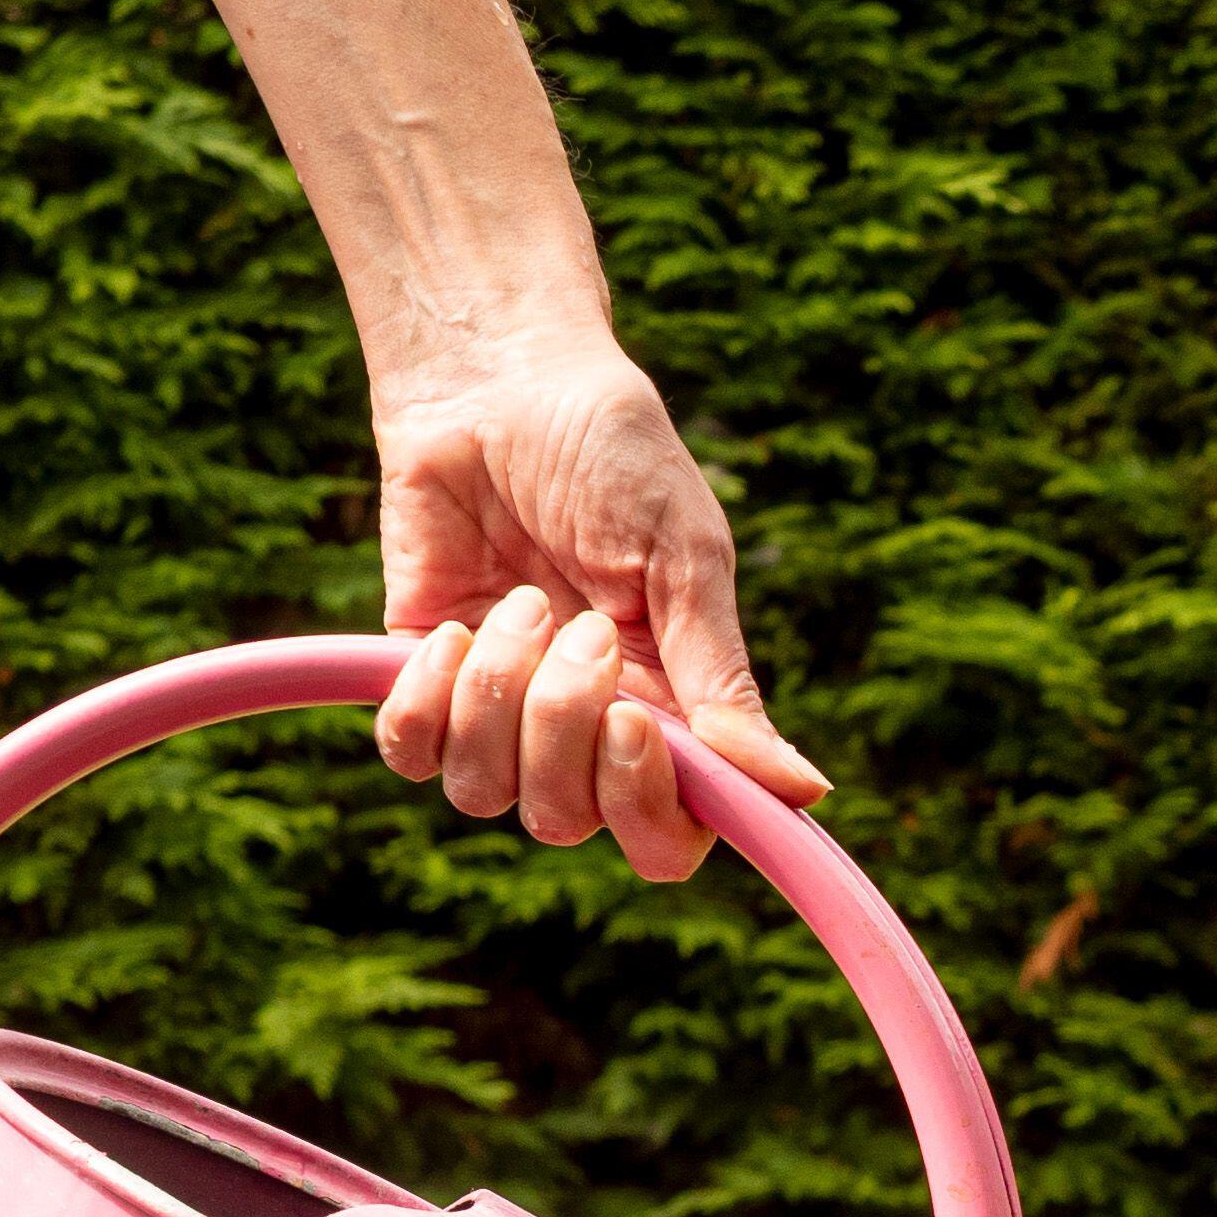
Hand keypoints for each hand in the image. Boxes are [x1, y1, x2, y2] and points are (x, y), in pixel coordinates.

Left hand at [366, 334, 830, 880]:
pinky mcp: (420, 678)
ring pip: (484, 791)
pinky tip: (453, 627)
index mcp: (668, 715)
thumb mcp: (685, 564)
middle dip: (564, 724)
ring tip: (518, 601)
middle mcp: (583, 732)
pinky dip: (426, 698)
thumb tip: (805, 792)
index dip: (647, 810)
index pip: (665, 837)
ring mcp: (497, 712)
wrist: (498, 379)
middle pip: (568, 820)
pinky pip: (410, 751)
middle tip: (579, 624)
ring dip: (500, 691)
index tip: (638, 723)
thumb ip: (726, 686)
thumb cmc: (612, 457)